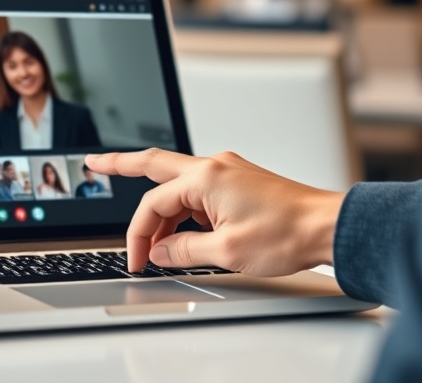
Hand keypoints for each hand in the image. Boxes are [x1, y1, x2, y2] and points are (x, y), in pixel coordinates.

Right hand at [84, 149, 343, 275]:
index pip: (153, 205)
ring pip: (177, 183)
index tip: (136, 259)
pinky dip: (183, 209)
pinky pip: (198, 190)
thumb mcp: (225, 251)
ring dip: (160, 210)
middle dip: (120, 164)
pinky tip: (181, 231)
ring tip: (150, 240)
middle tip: (94, 162)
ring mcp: (226, 170)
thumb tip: (160, 251)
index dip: (138, 235)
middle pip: (154, 165)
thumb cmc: (288, 233)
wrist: (327, 226)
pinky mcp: (237, 180)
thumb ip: (183, 250)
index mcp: (205, 178)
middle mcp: (213, 166)